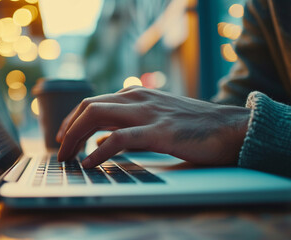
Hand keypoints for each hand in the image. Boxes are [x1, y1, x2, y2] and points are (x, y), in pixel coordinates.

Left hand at [56, 86, 249, 167]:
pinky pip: (119, 139)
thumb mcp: (155, 118)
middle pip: (88, 106)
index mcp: (136, 94)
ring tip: (66, 158)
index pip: (92, 102)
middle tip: (59, 150)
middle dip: (67, 128)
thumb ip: (129, 124)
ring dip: (75, 137)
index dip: (72, 120)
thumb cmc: (193, 126)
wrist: (230, 127)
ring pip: (96, 115)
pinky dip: (98, 151)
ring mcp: (147, 112)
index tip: (63, 137)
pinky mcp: (159, 131)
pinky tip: (89, 163)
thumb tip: (102, 139)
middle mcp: (137, 97)